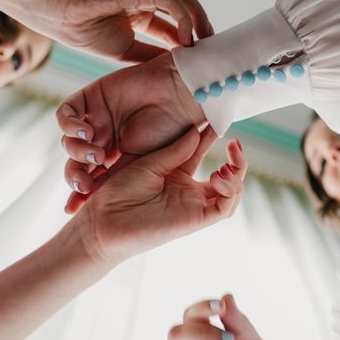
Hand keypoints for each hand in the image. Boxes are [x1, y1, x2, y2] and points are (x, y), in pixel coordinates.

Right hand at [34, 0, 213, 61]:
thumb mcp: (124, 50)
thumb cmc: (81, 29)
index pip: (172, 28)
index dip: (187, 45)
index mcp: (139, 14)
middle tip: (210, 54)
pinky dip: (184, 18)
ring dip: (200, 21)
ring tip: (207, 45)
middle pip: (184, 12)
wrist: (58, 11)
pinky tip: (187, 39)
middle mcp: (145, 0)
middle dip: (200, 32)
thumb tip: (169, 67)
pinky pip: (172, 0)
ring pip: (183, 1)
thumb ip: (148, 55)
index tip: (197, 63)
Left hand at [57, 52, 205, 210]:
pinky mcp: (90, 97)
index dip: (79, 193)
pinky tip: (86, 132)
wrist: (182, 95)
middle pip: (75, 162)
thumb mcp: (147, 163)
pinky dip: (70, 126)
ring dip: (77, 152)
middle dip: (75, 175)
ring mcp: (96, 118)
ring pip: (69, 141)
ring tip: (96, 153)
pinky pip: (66, 113)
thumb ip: (122, 178)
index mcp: (117, 157)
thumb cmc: (175, 131)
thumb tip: (103, 204)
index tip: (74, 208)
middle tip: (84, 183)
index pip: (91, 178)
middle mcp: (104, 138)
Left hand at [75, 128, 246, 264]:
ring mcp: (194, 205)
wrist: (102, 222)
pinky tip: (220, 176)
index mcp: (175, 173)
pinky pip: (224, 209)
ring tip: (229, 164)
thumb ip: (175, 150)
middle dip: (237, 159)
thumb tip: (197, 130)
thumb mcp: (148, 163)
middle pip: (226, 175)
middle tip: (234, 143)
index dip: (212, 134)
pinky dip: (230, 192)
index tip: (217, 117)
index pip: (202, 151)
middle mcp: (188, 190)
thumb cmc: (116, 192)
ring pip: (231, 193)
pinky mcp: (196, 220)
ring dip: (237, 176)